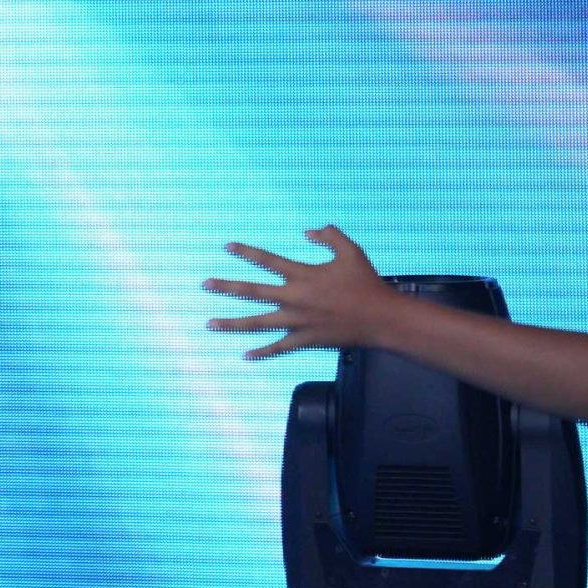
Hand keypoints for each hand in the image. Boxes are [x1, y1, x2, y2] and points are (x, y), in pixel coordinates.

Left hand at [205, 225, 408, 358]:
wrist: (383, 319)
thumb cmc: (367, 284)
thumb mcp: (351, 251)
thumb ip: (329, 237)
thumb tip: (308, 231)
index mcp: (302, 275)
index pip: (267, 260)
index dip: (246, 252)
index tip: (227, 246)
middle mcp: (294, 298)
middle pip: (252, 291)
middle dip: (226, 287)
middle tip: (204, 284)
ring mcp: (297, 321)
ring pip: (257, 322)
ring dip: (232, 323)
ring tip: (209, 324)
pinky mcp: (306, 339)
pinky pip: (279, 347)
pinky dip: (262, 352)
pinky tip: (245, 356)